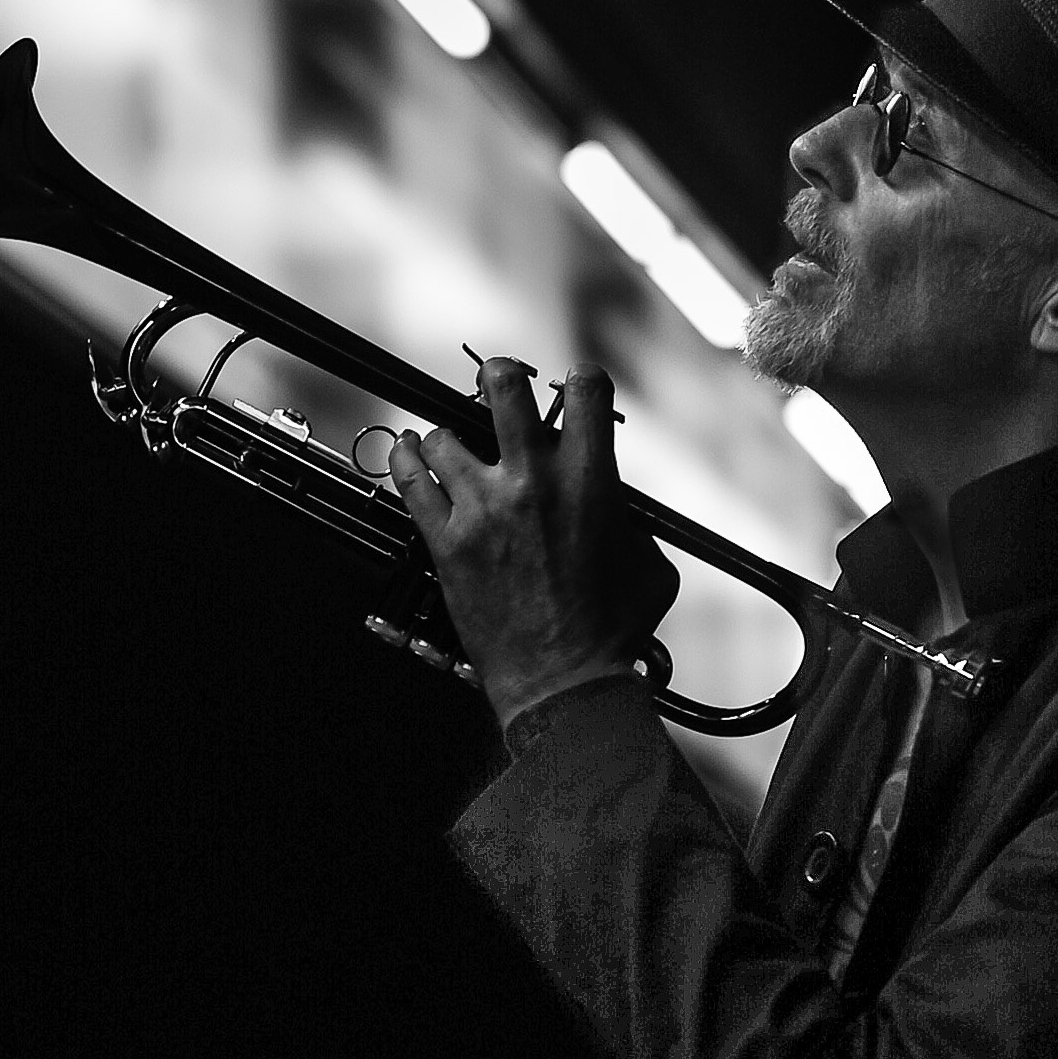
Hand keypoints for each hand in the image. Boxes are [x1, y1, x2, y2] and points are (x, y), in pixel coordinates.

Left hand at [387, 359, 678, 728]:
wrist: (565, 684)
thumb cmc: (612, 632)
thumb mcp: (651, 567)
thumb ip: (634, 525)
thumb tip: (618, 511)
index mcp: (590, 482)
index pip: (585, 391)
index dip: (580, 380)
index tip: (572, 389)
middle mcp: (533, 483)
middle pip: (505, 387)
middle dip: (501, 375)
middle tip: (499, 382)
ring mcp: (483, 510)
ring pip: (446, 436)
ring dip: (450, 438)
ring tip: (452, 448)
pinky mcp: (447, 542)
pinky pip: (410, 481)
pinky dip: (406, 459)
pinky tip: (408, 451)